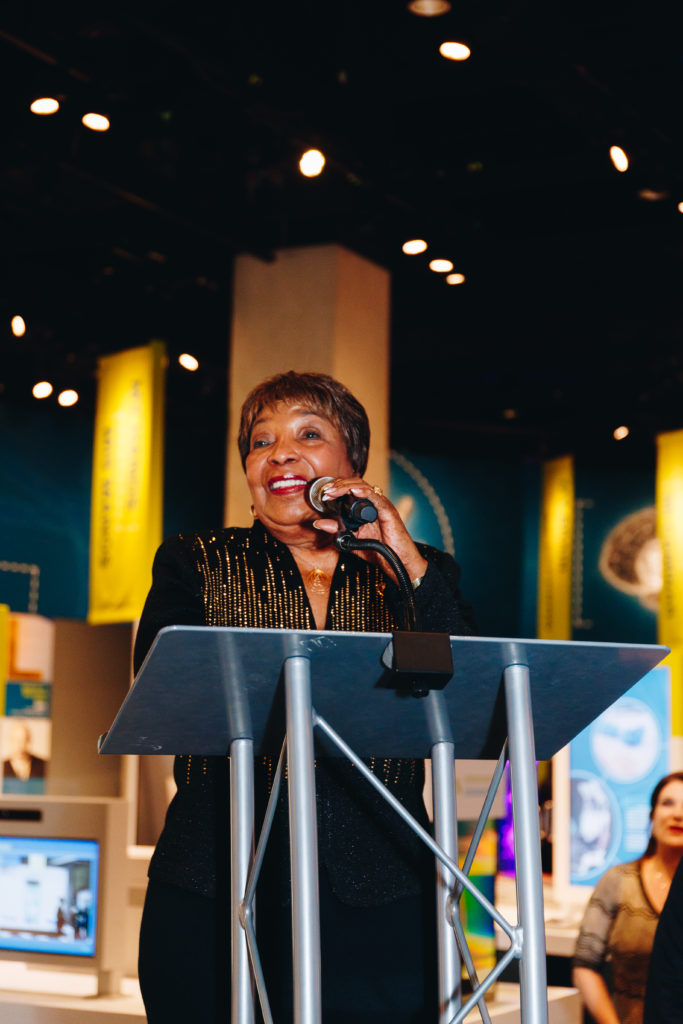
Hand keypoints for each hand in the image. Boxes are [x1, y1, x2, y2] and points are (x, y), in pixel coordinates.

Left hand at [311, 476, 427, 583]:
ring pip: (365, 487)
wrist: (397, 563)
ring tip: (334, 491)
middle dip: (340, 485)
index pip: (352, 489)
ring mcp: (382, 506)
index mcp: (367, 507)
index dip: (337, 488)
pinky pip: (377, 499)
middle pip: (357, 484)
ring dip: (347, 487)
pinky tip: (354, 492)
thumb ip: (337, 530)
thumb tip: (318, 523)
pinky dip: (365, 493)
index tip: (325, 494)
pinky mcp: (389, 512)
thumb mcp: (352, 539)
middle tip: (327, 491)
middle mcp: (375, 504)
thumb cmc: (379, 551)